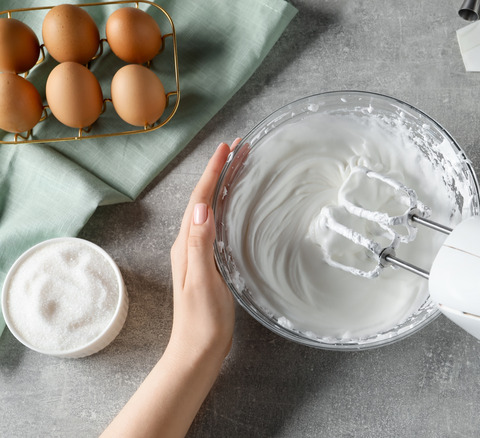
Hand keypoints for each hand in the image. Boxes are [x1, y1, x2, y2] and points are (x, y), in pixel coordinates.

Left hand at [103, 140, 240, 437]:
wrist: (198, 349)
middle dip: (221, 169)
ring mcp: (200, 251)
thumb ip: (200, 244)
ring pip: (212, 207)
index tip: (227, 148)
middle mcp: (190, 242)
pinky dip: (227, 204)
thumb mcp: (201, 281)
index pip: (201, 199)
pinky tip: (236, 202)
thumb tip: (202, 208)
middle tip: (239, 146)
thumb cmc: (201, 320)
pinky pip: (219, 222)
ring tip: (240, 164)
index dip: (213, 171)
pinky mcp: (211, 260)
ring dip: (224, 183)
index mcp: (187, 243)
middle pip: (206, 197)